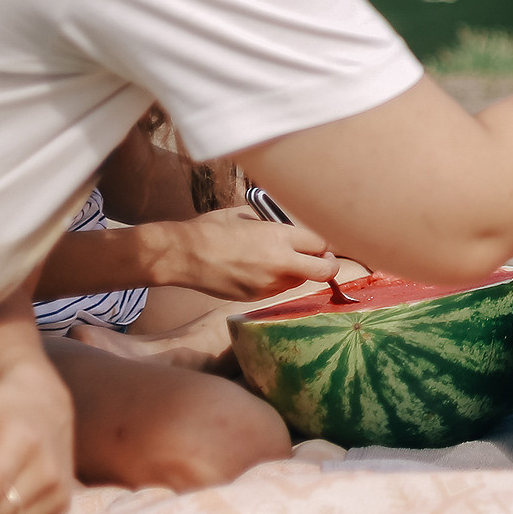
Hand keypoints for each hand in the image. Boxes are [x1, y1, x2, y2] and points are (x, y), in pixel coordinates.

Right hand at [154, 206, 336, 299]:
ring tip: (278, 262)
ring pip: (300, 281)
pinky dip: (277, 282)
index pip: (322, 244)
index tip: (319, 244)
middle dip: (328, 265)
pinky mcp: (256, 297)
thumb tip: (289, 228)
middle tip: (320, 260)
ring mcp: (270, 284)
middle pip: (325, 271)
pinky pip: (278, 290)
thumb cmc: (213, 229)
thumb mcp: (247, 216)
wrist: (184, 255)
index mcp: (280, 236)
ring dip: (299, 273)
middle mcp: (281, 263)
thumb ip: (273, 224)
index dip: (323, 245)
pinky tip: (258, 271)